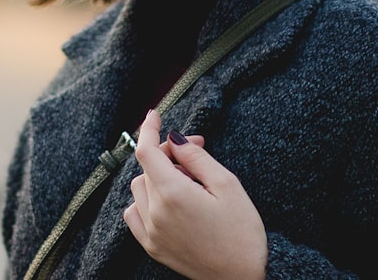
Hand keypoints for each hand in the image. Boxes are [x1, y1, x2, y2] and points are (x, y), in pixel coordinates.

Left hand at [123, 109, 266, 278]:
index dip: (149, 129)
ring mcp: (151, 233)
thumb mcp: (227, 185)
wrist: (244, 277)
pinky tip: (167, 200)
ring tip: (189, 181)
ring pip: (139, 189)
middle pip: (147, 168)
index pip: (147, 151)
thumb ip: (196, 158)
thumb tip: (174, 139)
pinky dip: (145, 200)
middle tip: (197, 151)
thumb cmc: (243, 231)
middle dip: (168, 154)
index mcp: (173, 194)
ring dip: (157, 176)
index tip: (154, 114)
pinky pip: (134, 213)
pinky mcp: (152, 247)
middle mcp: (155, 214)